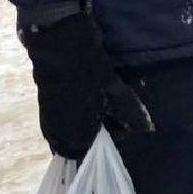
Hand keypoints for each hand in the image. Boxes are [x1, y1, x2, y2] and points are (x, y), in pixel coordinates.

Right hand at [19, 11, 152, 160]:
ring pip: (73, 135)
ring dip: (86, 124)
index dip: (115, 133)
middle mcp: (59, 136)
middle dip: (99, 131)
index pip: (100, 150)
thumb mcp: (115, 90)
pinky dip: (74, 119)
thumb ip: (131, 114)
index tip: (121, 114)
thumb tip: (147, 129)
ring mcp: (49, 124)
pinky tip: (86, 100)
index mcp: (78, 137)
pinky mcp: (44, 111)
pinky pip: (62, 125)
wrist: (58, 43)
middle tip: (110, 108)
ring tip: (99, 101)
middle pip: (84, 144)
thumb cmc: (89, 69)